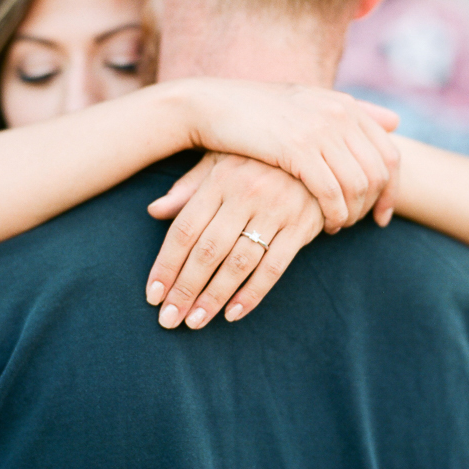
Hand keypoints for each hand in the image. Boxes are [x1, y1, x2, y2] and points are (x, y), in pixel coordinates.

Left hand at [146, 154, 323, 328]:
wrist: (316, 147)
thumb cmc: (258, 159)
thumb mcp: (221, 163)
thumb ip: (189, 189)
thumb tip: (153, 211)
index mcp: (220, 179)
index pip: (185, 229)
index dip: (166, 265)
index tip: (153, 294)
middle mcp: (246, 193)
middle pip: (208, 251)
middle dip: (185, 289)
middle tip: (169, 318)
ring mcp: (276, 210)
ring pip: (238, 263)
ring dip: (214, 297)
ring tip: (195, 321)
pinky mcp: (301, 225)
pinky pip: (274, 267)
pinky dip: (252, 293)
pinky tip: (233, 313)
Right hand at [181, 80, 399, 231]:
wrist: (213, 105)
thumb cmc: (258, 110)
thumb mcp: (308, 103)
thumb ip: (352, 111)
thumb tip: (395, 121)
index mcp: (346, 105)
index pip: (389, 154)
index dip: (392, 190)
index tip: (382, 216)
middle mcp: (340, 114)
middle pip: (379, 173)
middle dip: (373, 206)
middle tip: (358, 226)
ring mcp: (320, 130)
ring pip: (357, 185)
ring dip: (352, 213)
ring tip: (337, 226)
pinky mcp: (297, 148)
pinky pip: (331, 192)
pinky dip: (333, 214)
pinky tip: (324, 226)